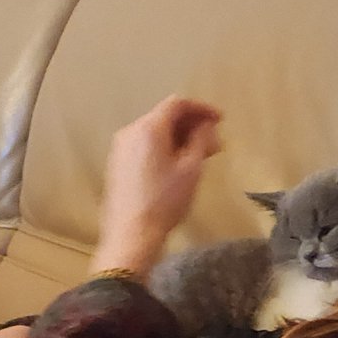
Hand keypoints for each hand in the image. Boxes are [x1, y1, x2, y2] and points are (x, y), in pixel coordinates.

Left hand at [91, 95, 223, 276]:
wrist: (131, 233)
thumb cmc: (165, 200)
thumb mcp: (191, 169)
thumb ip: (200, 140)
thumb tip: (206, 125)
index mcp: (148, 128)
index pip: (177, 104)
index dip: (201, 108)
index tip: (220, 120)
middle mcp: (130, 131)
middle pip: (164, 116)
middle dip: (191, 125)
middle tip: (214, 142)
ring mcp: (120, 148)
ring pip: (154, 132)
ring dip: (179, 137)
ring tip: (200, 155)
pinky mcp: (118, 163)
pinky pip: (144, 145)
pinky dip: (164, 147)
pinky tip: (179, 164)